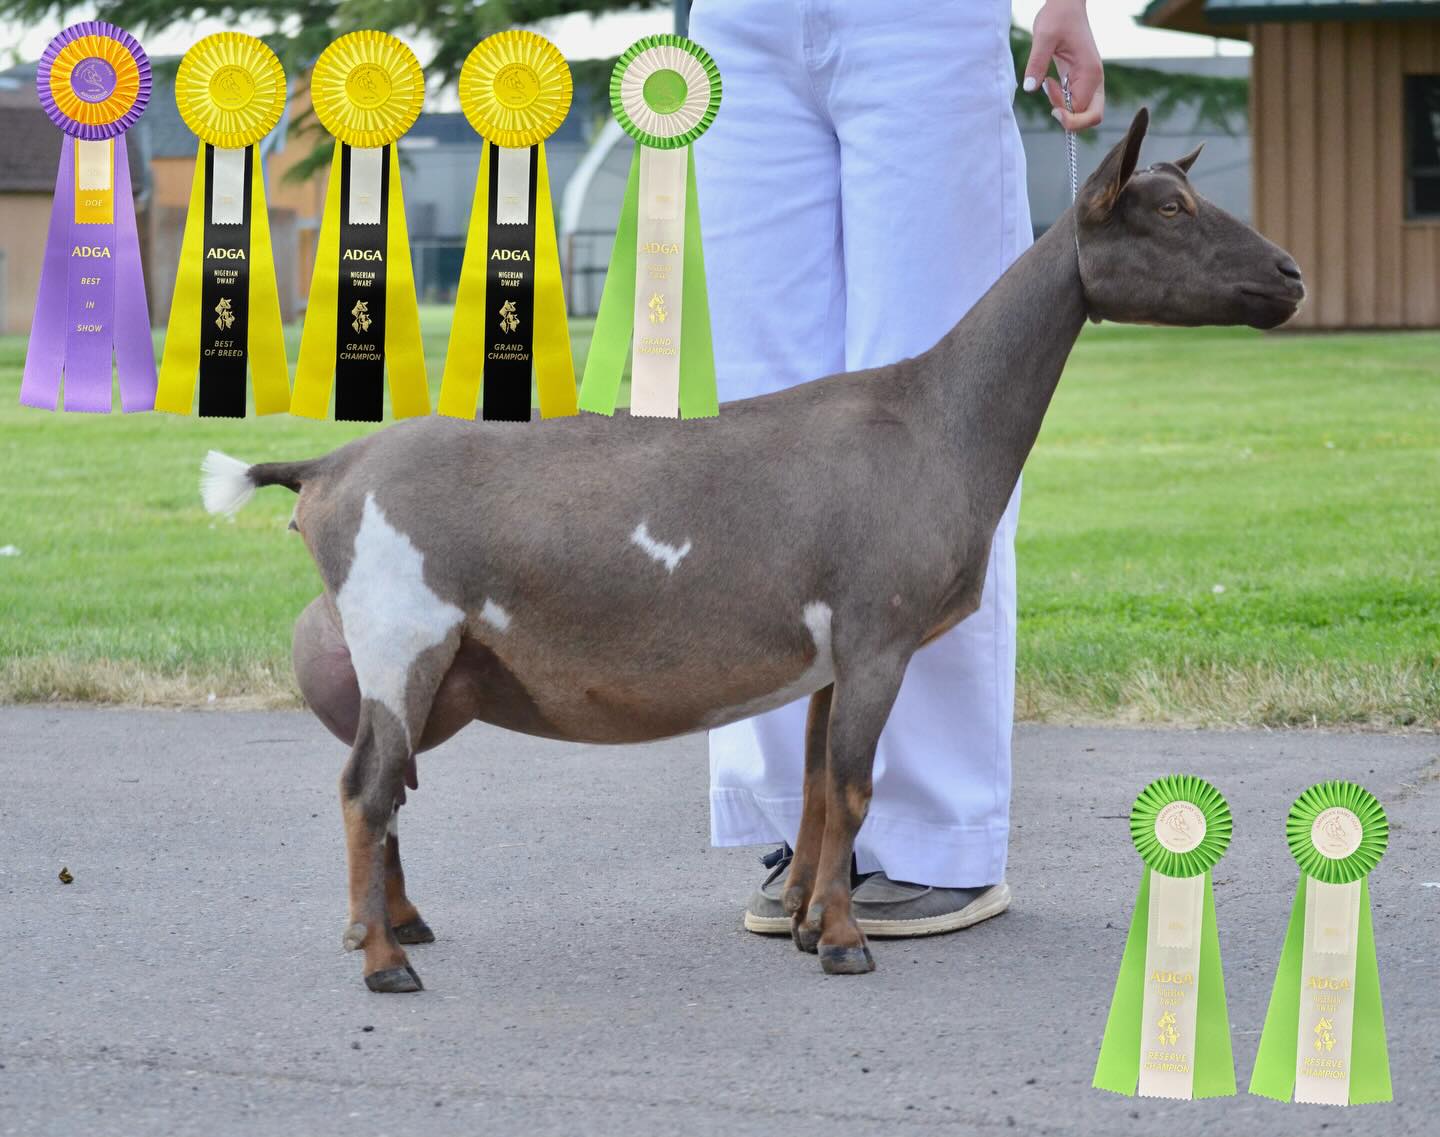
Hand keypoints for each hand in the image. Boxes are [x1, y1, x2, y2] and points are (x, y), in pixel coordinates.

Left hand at [1022, 0, 1104, 130]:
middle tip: (1051, 103)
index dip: (1066, 115)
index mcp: (1090, 72)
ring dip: (1063, 108)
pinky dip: (1062, 101)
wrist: (1066, 4)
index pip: (1085, 112)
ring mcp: (1089, 80)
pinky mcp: (1081, 79)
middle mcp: (1094, 79)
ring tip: (1048, 84)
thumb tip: (1029, 88)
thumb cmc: (1058, 16)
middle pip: (1092, 117)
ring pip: (1083, 112)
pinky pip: (1076, 102)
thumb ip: (1036, 63)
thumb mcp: (1043, 37)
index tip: (1050, 100)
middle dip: (1070, 120)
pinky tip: (1050, 82)